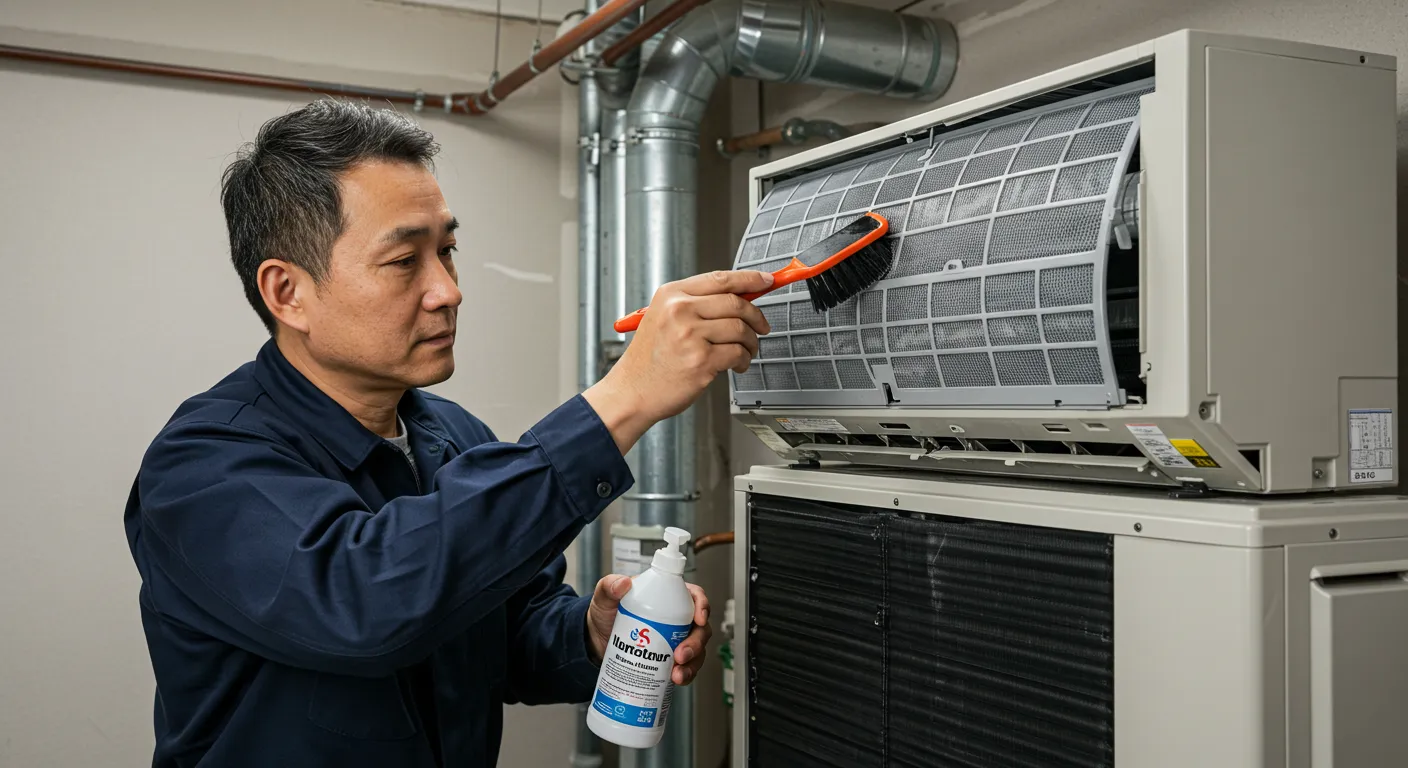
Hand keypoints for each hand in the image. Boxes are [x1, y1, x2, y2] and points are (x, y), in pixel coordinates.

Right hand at [583, 270, 773, 453]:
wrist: (632, 391)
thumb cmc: (649, 359)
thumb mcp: (663, 318)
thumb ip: (697, 304)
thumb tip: (740, 297)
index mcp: (671, 295)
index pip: (720, 279)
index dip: (750, 278)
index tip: (766, 281)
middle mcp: (680, 311)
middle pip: (735, 302)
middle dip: (756, 316)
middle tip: (761, 326)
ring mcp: (690, 335)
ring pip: (741, 329)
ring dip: (751, 342)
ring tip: (744, 351)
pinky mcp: (701, 360)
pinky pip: (738, 354)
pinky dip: (743, 360)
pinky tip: (735, 365)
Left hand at [586, 575, 712, 685]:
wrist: (597, 641)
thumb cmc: (606, 614)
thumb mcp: (604, 597)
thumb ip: (609, 586)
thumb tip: (623, 583)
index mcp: (668, 597)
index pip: (694, 596)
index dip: (703, 606)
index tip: (699, 619)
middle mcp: (677, 619)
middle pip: (700, 628)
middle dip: (696, 644)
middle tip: (680, 655)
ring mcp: (675, 640)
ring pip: (697, 650)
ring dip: (692, 663)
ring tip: (677, 674)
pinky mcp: (670, 659)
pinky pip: (686, 667)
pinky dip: (685, 674)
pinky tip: (675, 679)